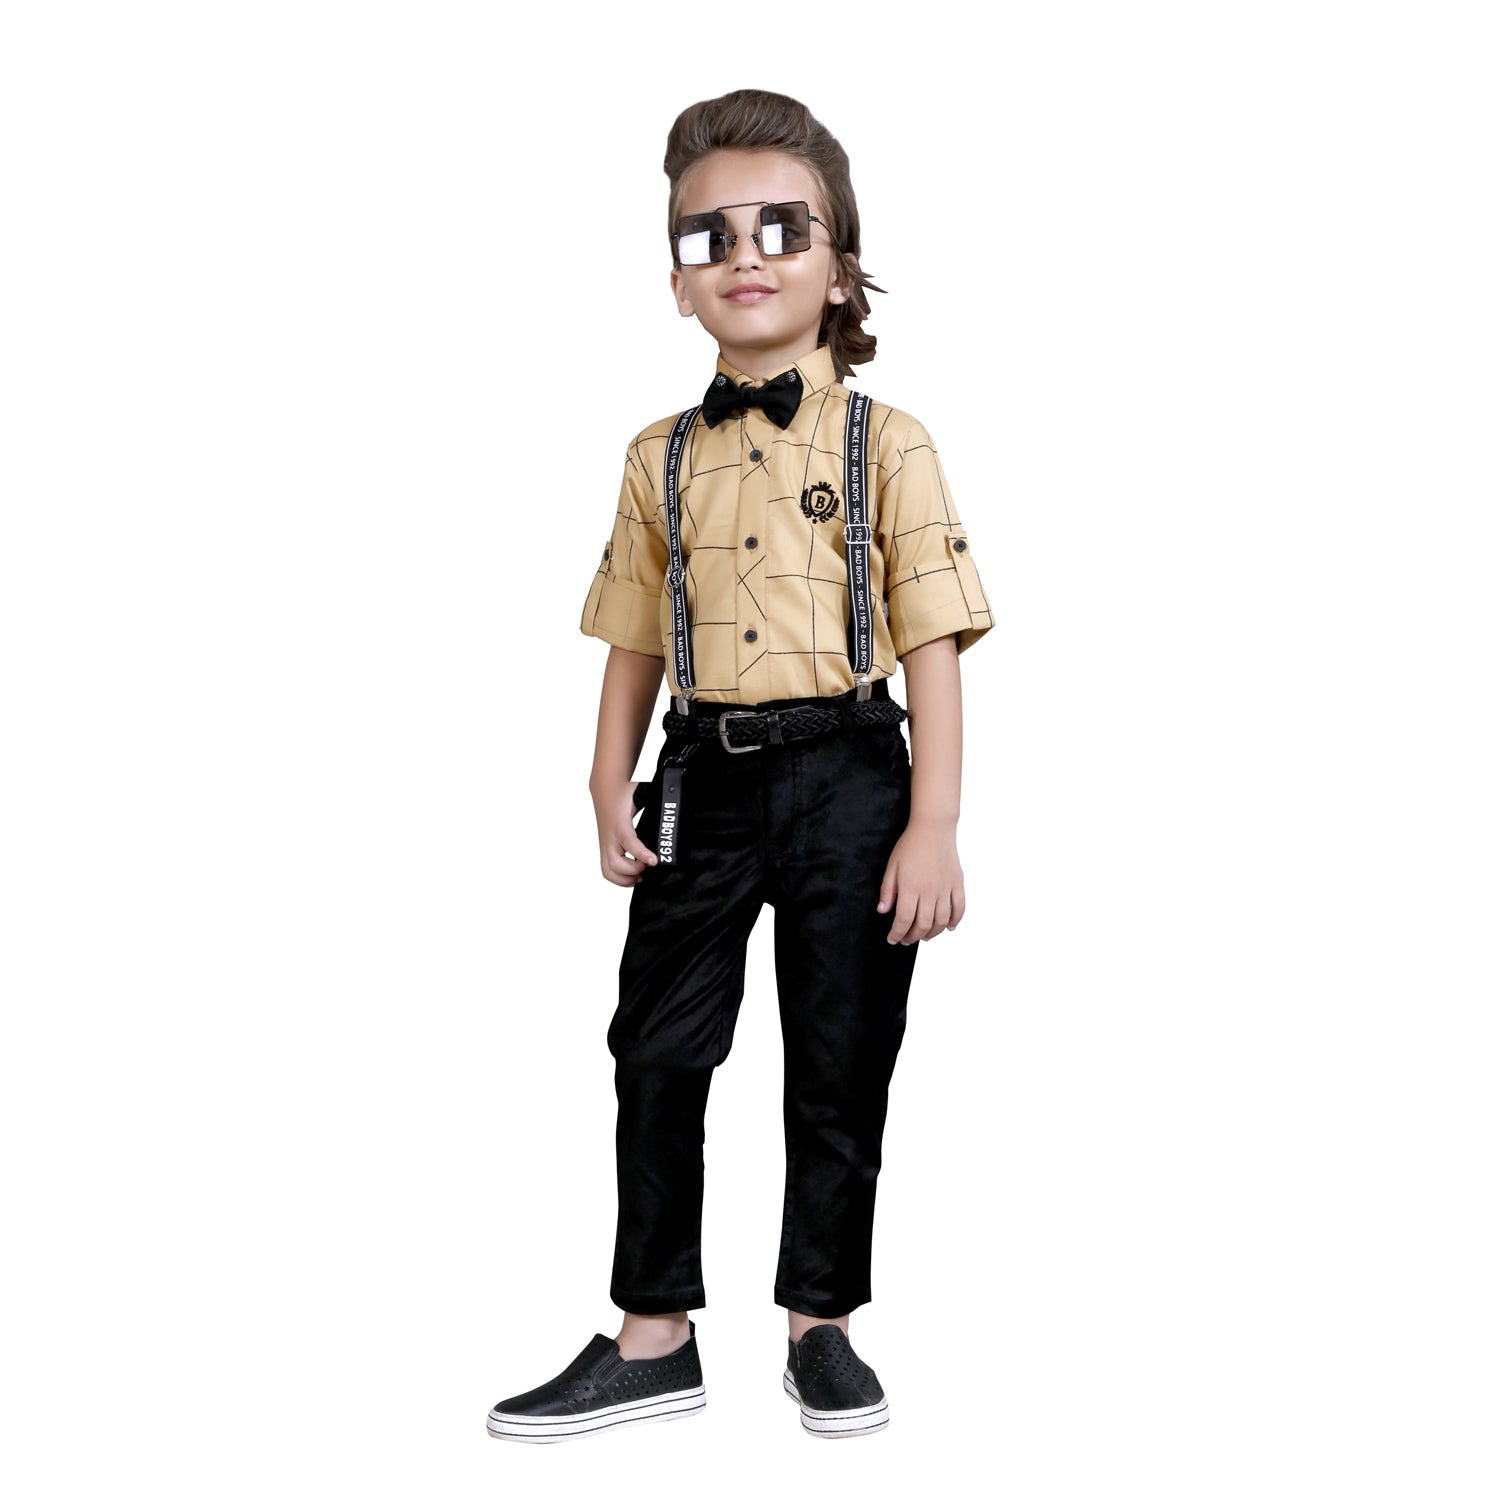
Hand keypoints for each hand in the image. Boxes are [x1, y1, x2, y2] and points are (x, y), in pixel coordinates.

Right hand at [595, 778, 657, 886]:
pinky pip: (607, 870)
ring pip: (608, 871)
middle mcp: (610, 836)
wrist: (604, 789)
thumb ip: (657, 800)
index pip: (629, 842)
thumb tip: (673, 808)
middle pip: (615, 863)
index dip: (641, 854)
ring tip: (640, 877)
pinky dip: (618, 878)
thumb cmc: (624, 791)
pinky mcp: (604, 849)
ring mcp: (605, 844)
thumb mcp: (642, 791)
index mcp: (620, 823)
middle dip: (633, 870)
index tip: (655, 861)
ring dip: (625, 879)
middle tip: (648, 865)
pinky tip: (632, 876)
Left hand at [876, 820, 965, 943]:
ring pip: (941, 921)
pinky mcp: (957, 883)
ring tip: (923, 936)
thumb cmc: (910, 845)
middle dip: (913, 937)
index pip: (904, 920)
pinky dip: (955, 921)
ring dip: (932, 933)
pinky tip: (948, 927)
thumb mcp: (892, 866)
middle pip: (923, 925)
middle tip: (906, 939)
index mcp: (910, 887)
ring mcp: (946, 888)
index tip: (892, 939)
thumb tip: (883, 910)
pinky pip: (960, 908)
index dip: (897, 933)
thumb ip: (887, 890)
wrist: (933, 828)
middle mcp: (929, 891)